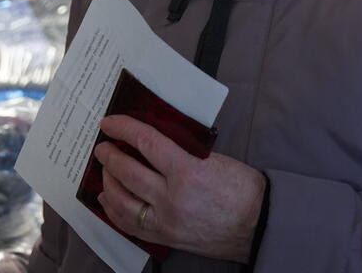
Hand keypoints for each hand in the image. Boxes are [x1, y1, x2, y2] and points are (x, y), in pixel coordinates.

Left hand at [94, 114, 265, 262]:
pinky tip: (108, 199)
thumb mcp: (213, 159)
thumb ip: (181, 151)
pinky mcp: (166, 237)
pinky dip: (114, 210)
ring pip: (122, 201)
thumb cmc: (242, 188)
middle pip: (127, 172)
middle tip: (102, 147)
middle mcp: (172, 198)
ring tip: (104, 170)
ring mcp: (167, 221)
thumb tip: (151, 141)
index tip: (110, 123)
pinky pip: (130, 224)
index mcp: (187, 171)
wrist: (258, 224)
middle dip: (109, 156)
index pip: (145, 142)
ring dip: (108, 182)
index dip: (123, 129)